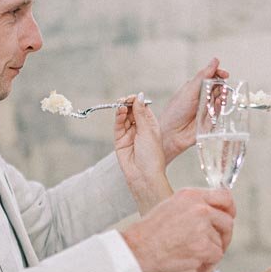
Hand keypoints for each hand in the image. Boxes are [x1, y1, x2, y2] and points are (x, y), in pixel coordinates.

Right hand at [113, 94, 169, 208]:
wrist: (144, 175)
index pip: (143, 108)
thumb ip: (141, 113)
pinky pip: (118, 126)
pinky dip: (118, 118)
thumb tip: (139, 96)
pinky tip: (120, 112)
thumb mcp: (148, 131)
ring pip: (124, 117)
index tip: (133, 97)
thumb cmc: (151, 156)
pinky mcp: (120, 140)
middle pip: (132, 111)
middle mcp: (140, 129)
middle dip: (128, 104)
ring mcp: (130, 134)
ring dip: (123, 110)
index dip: (138, 101)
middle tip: (125, 99)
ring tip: (122, 105)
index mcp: (151, 126)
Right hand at [121, 188, 234, 271]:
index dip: (230, 209)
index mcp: (191, 195)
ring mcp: (201, 227)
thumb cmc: (149, 232)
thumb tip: (212, 213)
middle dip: (225, 236)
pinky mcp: (202, 246)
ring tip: (198, 257)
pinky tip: (197, 266)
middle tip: (218, 244)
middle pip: (228, 221)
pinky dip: (208, 264)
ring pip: (221, 241)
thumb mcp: (171, 206)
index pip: (224, 196)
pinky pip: (216, 256)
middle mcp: (199, 207)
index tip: (229, 217)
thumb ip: (193, 206)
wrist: (137, 249)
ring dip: (213, 252)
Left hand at [158, 58, 228, 163]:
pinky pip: (219, 112)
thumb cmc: (175, 111)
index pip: (211, 77)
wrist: (171, 133)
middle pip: (217, 88)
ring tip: (222, 95)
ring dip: (222, 96)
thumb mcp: (189, 90)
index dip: (219, 74)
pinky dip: (220, 107)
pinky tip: (219, 104)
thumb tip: (215, 61)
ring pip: (220, 99)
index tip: (225, 74)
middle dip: (222, 86)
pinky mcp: (211, 121)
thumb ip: (203, 76)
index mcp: (194, 88)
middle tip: (223, 86)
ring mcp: (206, 109)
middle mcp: (201, 98)